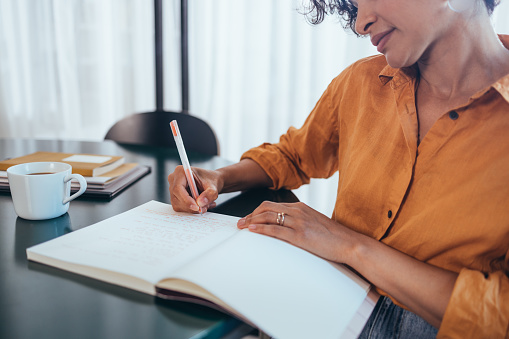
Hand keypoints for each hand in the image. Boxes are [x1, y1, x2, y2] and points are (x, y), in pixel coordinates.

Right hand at [168, 166, 222, 212]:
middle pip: (176, 198)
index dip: (186, 200)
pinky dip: (191, 209)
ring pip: (178, 204)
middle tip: (204, 208)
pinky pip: (180, 207)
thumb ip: (209, 194)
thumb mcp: (214, 187)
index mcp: (181, 171)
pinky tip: (202, 205)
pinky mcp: (175, 197)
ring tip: (206, 205)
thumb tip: (200, 203)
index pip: (178, 188)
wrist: (212, 181)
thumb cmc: (211, 180)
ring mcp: (172, 188)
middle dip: (190, 206)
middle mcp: (174, 179)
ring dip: (192, 209)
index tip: (197, 207)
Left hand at [237, 201, 358, 263]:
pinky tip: (253, 230)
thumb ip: (299, 222)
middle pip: (266, 208)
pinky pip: (276, 229)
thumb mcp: (313, 223)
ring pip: (268, 217)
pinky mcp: (300, 235)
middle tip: (240, 223)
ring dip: (252, 221)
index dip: (256, 211)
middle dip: (250, 215)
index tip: (248, 218)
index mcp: (300, 207)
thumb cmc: (332, 237)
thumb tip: (283, 227)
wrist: (348, 243)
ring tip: (242, 227)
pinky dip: (262, 228)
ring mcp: (299, 222)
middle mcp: (297, 211)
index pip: (271, 205)